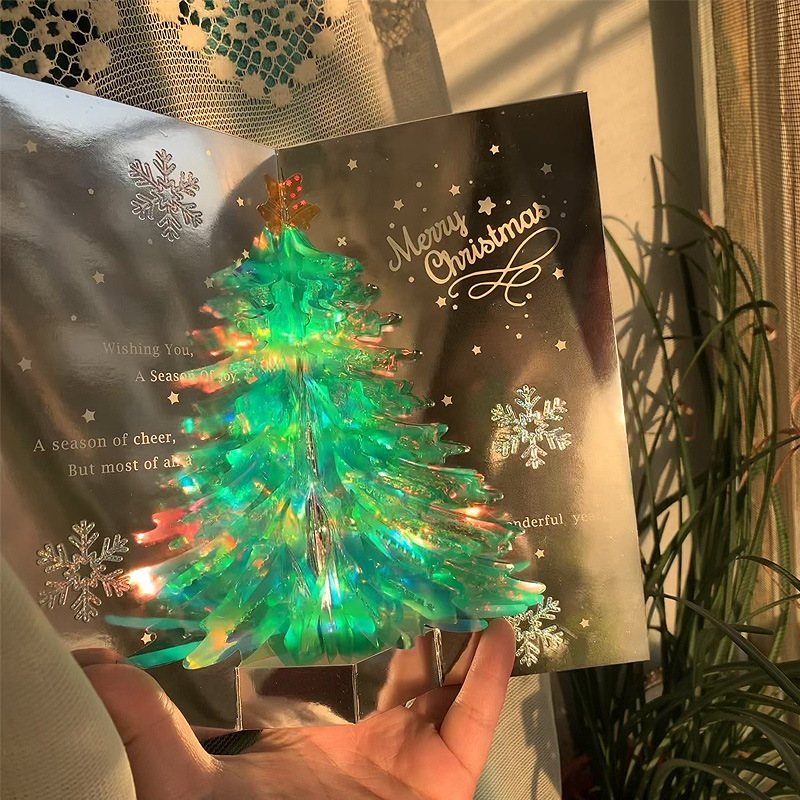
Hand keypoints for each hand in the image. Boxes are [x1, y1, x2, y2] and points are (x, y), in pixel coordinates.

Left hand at [82, 619, 513, 799]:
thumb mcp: (184, 772)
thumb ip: (144, 719)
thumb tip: (85, 663)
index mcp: (324, 738)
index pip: (349, 671)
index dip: (359, 626)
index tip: (363, 576)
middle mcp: (376, 741)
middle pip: (411, 669)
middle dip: (424, 622)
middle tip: (433, 567)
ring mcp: (415, 756)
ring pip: (449, 684)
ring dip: (464, 638)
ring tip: (474, 581)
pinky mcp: (447, 774)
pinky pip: (477, 714)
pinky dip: (493, 672)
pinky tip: (501, 625)